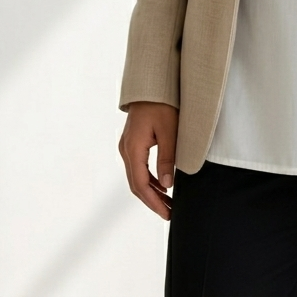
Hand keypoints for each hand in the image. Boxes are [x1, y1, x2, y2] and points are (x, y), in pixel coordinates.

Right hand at [119, 101, 178, 219]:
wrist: (152, 83)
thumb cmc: (162, 103)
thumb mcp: (169, 131)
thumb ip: (167, 159)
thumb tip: (167, 186)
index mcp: (133, 149)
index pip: (141, 185)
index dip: (154, 202)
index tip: (167, 213)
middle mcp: (126, 149)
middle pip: (136, 184)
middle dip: (152, 201)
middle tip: (169, 213)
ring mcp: (127, 146)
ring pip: (137, 176)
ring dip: (151, 191)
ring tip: (168, 202)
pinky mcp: (132, 142)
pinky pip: (138, 166)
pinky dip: (150, 179)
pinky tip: (162, 184)